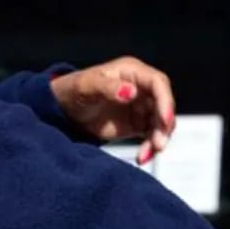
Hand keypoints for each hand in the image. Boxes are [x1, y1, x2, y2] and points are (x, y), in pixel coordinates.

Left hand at [50, 56, 175, 164]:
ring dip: (158, 139)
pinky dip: (149, 147)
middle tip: (158, 144)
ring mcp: (140, 106)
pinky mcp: (137, 124)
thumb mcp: (87, 86)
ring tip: (146, 154)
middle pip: (164, 104)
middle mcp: (141, 88)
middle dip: (164, 125)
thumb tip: (131, 92)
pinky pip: (151, 135)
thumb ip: (108, 87)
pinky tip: (142, 157)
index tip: (165, 120)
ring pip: (161, 122)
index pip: (158, 83)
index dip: (165, 101)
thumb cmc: (74, 90)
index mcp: (132, 72)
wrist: (64, 110)